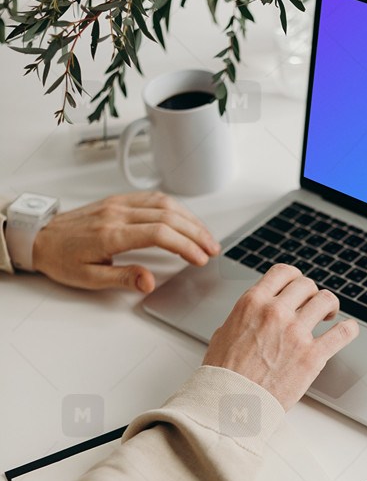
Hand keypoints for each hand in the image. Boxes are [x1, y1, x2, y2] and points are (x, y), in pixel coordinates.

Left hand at [32, 191, 219, 291]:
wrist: (40, 237)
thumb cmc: (62, 259)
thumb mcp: (89, 278)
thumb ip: (123, 278)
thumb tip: (149, 281)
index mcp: (111, 234)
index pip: (159, 233)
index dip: (185, 245)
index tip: (200, 258)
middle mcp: (117, 214)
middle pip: (168, 216)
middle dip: (196, 233)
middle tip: (212, 249)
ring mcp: (118, 204)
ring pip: (164, 203)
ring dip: (190, 219)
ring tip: (205, 236)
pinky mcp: (118, 201)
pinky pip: (153, 198)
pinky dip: (175, 208)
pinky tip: (185, 220)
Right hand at [203, 264, 359, 410]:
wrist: (229, 404)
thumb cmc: (222, 375)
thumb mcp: (224, 333)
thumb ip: (244, 317)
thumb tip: (254, 315)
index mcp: (253, 303)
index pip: (283, 272)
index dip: (294, 277)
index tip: (298, 286)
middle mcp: (275, 313)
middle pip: (307, 285)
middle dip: (311, 294)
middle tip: (312, 305)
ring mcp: (296, 333)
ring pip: (326, 301)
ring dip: (329, 306)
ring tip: (328, 316)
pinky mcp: (312, 357)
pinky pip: (342, 333)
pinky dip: (349, 329)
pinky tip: (348, 329)